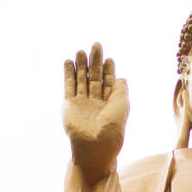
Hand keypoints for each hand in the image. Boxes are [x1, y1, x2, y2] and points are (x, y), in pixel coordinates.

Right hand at [64, 42, 128, 184]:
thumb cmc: (112, 129)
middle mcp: (96, 103)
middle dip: (95, 62)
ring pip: (82, 80)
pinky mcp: (69, 106)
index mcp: (110, 104)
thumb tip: (121, 78)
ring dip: (81, 65)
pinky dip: (68, 74)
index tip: (109, 58)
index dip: (109, 70)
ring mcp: (82, 104)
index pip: (109, 83)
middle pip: (95, 78)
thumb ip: (121, 89)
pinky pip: (69, 86)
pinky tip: (68, 62)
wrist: (94, 147)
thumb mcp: (122, 105)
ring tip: (81, 51)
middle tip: (96, 45)